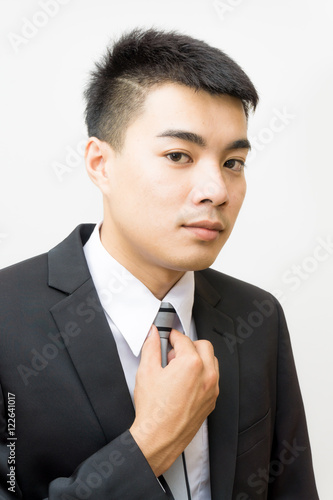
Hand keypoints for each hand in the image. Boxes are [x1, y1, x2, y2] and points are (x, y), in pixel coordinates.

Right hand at [129, 325, 218, 476]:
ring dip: (198, 358)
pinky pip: (212, 378)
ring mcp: (212, 389)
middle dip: (188, 345)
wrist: (159, 437)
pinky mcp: (212, 400)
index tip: (167, 338)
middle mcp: (206, 375)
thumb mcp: (147, 371)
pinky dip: (202, 374)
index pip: (184, 339)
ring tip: (179, 368)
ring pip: (212, 361)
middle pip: (203, 345)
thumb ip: (151, 347)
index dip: (172, 336)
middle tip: (173, 353)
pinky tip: (185, 382)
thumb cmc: (154, 410)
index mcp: (191, 364)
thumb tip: (153, 335)